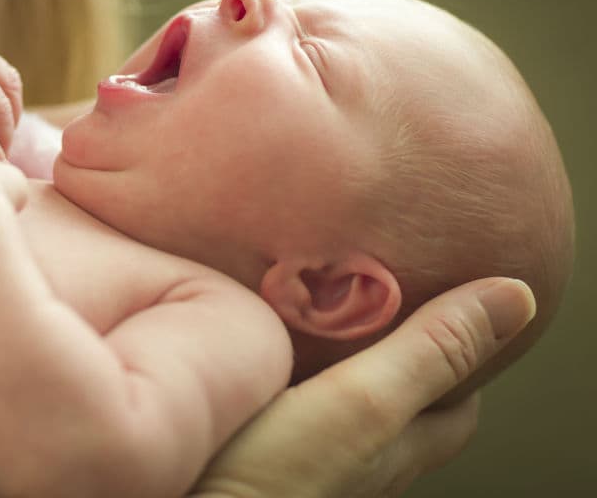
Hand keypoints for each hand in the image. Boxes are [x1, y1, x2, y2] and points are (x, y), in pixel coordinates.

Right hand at [190, 277, 536, 497]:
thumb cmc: (269, 478)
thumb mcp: (362, 402)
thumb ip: (429, 351)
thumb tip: (516, 297)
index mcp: (393, 444)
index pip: (456, 402)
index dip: (461, 351)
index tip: (446, 301)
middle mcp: (358, 462)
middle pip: (401, 405)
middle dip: (401, 352)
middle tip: (381, 300)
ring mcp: (308, 463)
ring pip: (344, 409)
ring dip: (343, 364)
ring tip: (320, 318)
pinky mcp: (259, 457)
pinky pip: (294, 412)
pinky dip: (293, 379)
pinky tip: (261, 359)